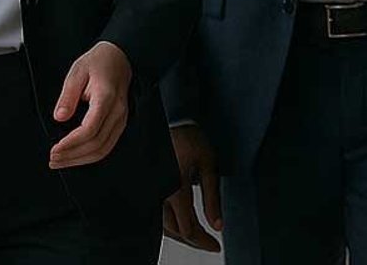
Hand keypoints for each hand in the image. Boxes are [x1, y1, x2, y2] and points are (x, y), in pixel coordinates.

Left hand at [48, 41, 131, 168]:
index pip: (90, 129)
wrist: (120, 57)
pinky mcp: (120, 123)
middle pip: (96, 144)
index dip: (71, 143)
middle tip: (53, 158)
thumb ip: (67, 95)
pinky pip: (107, 145)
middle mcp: (117, 111)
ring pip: (104, 149)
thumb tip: (60, 117)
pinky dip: (91, 155)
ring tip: (62, 161)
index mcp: (106, 97)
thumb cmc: (98, 63)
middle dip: (72, 155)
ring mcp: (121, 118)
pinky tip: (77, 156)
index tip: (55, 148)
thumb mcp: (77, 72)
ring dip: (81, 159)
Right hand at [162, 124, 222, 250]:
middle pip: (175, 230)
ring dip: (181, 233)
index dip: (203, 241)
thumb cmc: (191, 138)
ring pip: (164, 225)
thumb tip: (217, 224)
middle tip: (210, 244)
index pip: (188, 227)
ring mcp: (151, 191)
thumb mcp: (210, 165)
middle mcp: (159, 193)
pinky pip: (156, 214)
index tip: (215, 246)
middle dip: (194, 240)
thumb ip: (213, 198)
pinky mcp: (148, 187)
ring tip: (198, 237)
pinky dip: (170, 224)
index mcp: (175, 188)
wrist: (172, 119)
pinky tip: (180, 225)